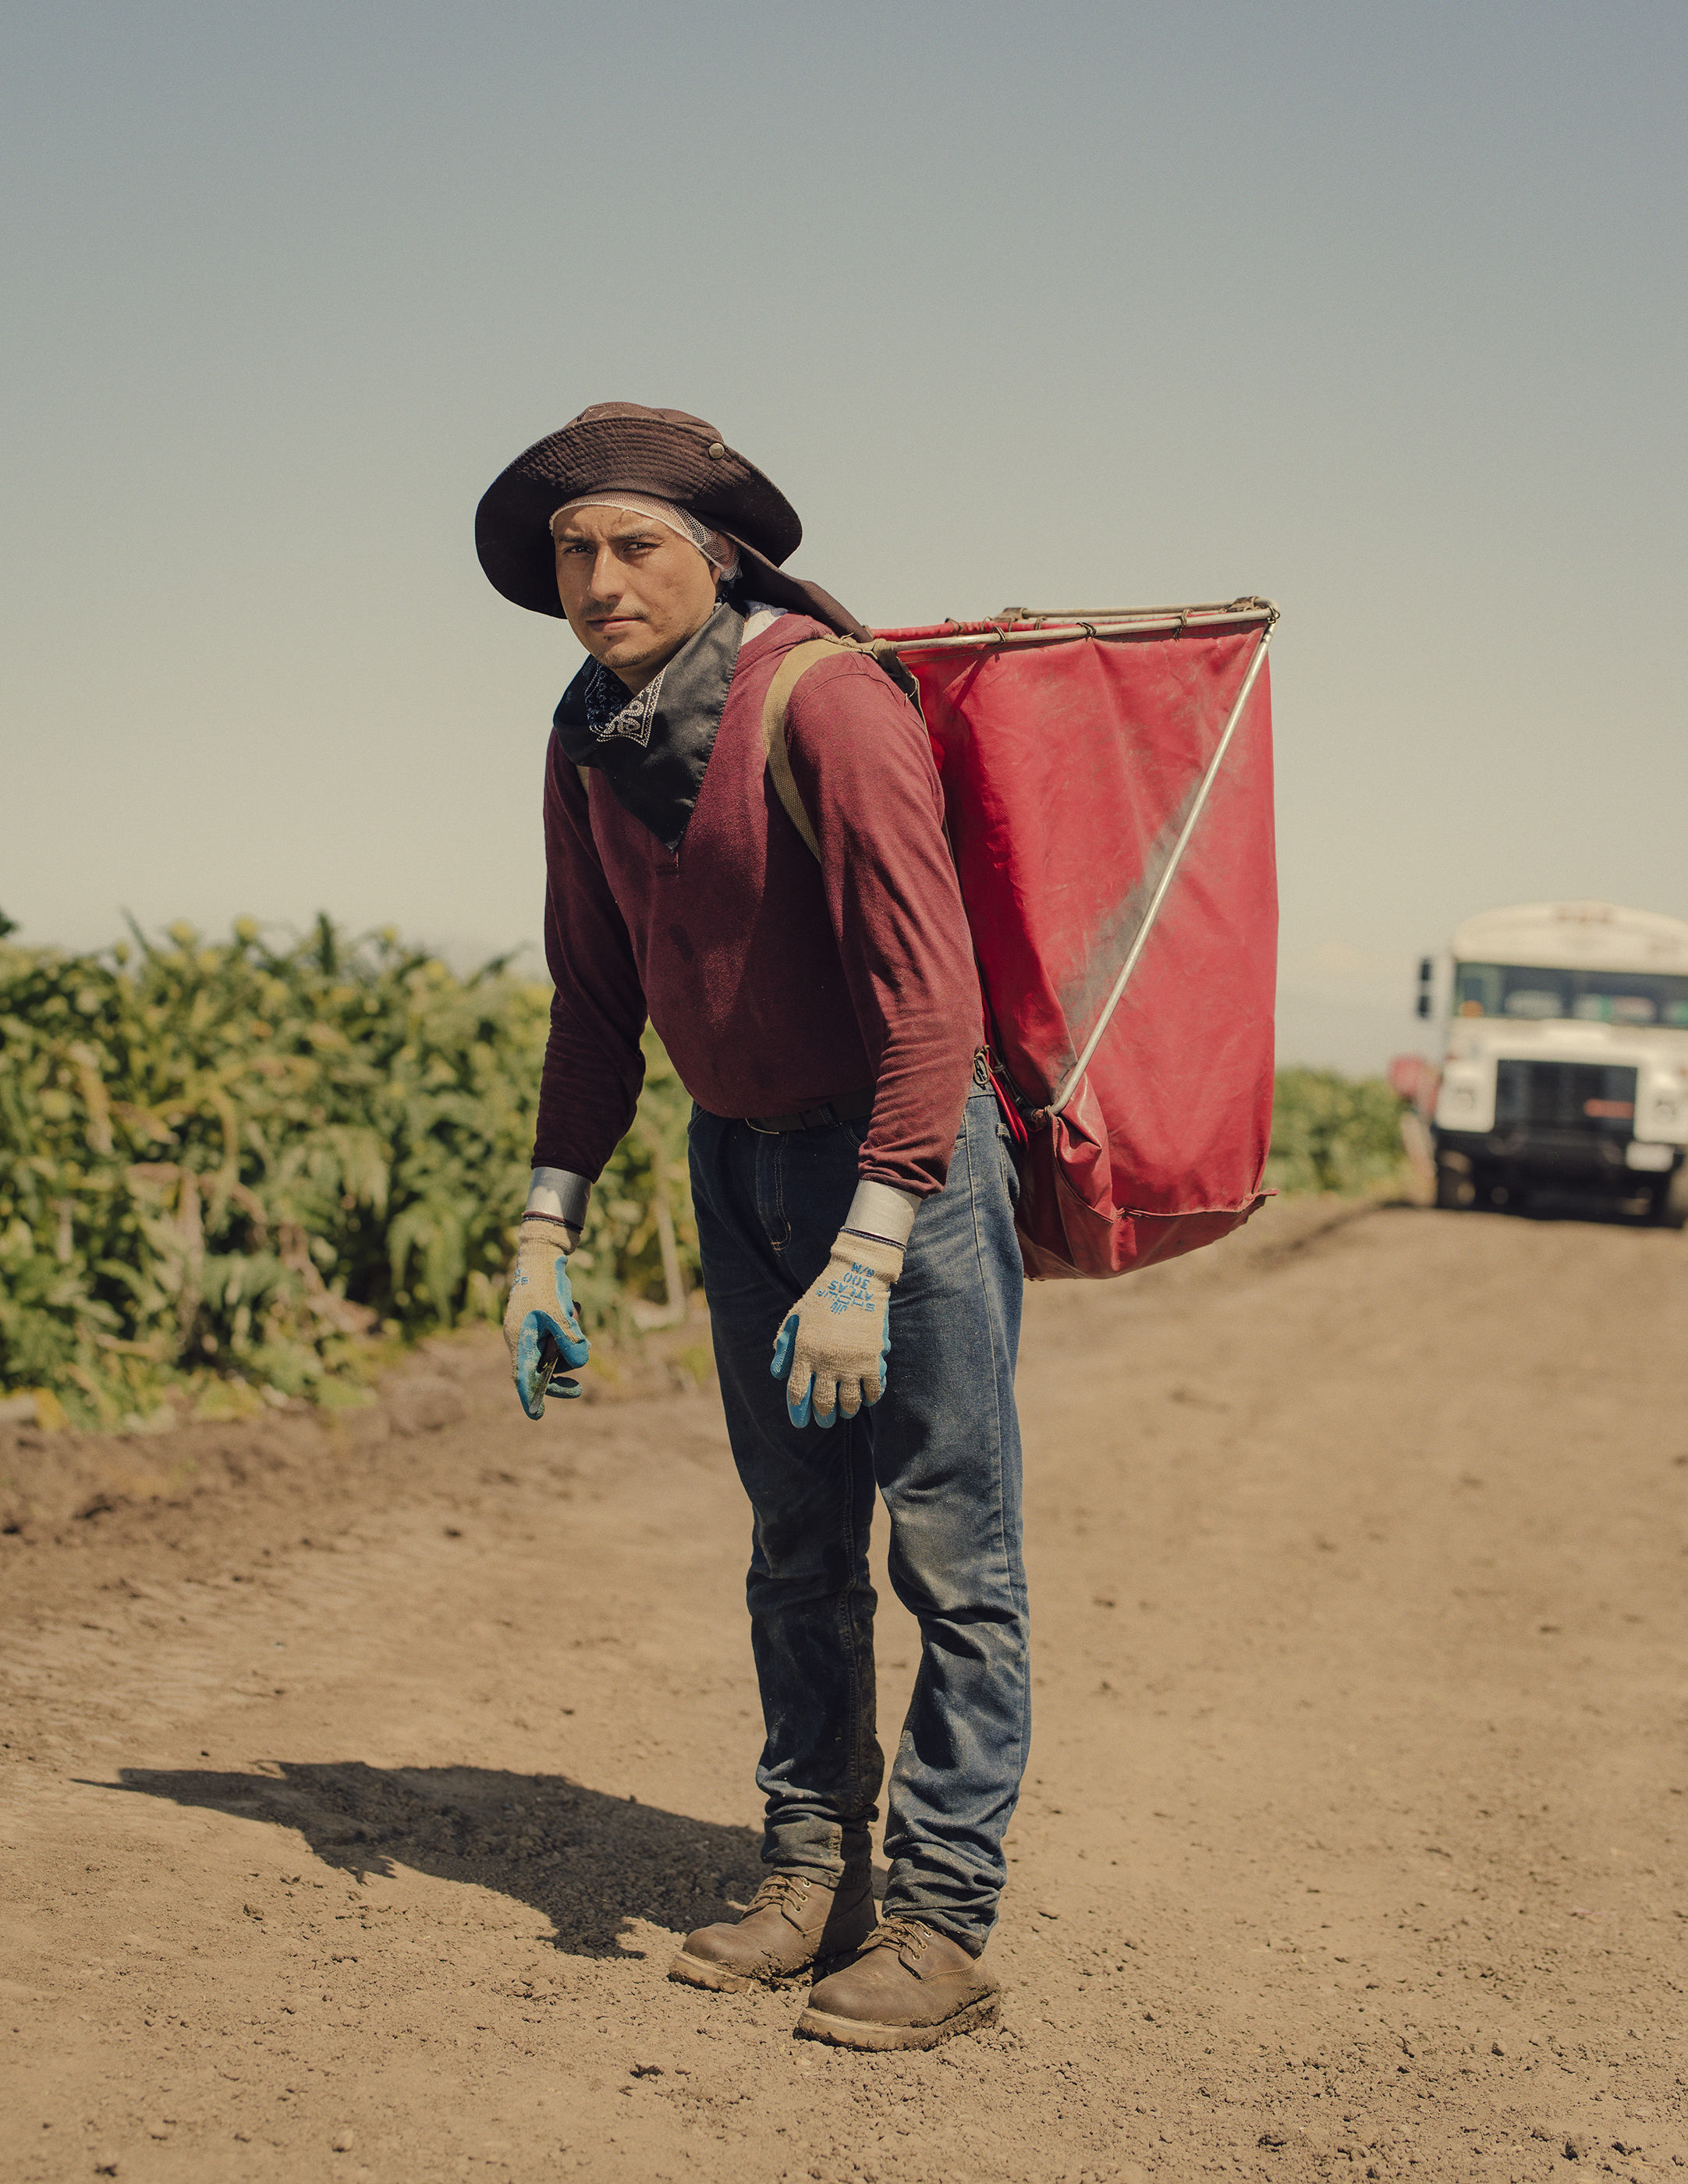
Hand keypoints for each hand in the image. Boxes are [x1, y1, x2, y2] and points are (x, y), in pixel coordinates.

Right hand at [503, 1216, 589, 1417]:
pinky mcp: (545, 1325)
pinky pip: (560, 1340)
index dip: (529, 1396)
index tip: (538, 1415)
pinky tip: (573, 1311)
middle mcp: (523, 1339)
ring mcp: (533, 1333)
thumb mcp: (559, 1313)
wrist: (544, 1257)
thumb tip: (580, 1363)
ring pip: (554, 1356)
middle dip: (559, 1378)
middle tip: (579, 1390)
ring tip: (574, 1320)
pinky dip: (570, 1334)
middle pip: (540, 1371)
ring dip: (569, 1348)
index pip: (521, 1375)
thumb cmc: (545, 1284)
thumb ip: (569, 1340)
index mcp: (519, 1339)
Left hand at [770, 1231, 902, 1427]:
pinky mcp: (872, 1360)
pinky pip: (872, 1390)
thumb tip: (778, 1373)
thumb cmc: (823, 1296)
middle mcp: (826, 1362)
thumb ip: (785, 1345)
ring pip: (849, 1402)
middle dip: (823, 1417)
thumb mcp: (796, 1317)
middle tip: (824, 1421)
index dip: (798, 1412)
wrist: (856, 1280)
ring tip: (845, 1412)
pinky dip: (870, 1399)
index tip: (800, 1422)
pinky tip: (867, 1399)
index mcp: (804, 1352)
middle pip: (823, 1403)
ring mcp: (851, 1362)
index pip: (798, 1392)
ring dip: (846, 1411)